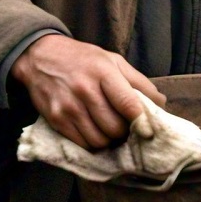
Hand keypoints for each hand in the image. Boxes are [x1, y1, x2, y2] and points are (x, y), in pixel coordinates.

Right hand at [10, 34, 166, 149]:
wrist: (40, 57)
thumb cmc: (83, 58)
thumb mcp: (112, 59)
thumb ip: (137, 81)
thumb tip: (160, 102)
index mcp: (103, 71)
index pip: (128, 103)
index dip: (142, 120)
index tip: (149, 129)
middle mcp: (85, 90)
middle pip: (115, 127)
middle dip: (125, 131)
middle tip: (126, 126)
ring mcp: (69, 107)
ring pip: (99, 140)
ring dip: (110, 140)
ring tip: (110, 129)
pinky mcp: (56, 121)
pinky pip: (82, 144)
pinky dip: (93, 142)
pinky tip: (94, 130)